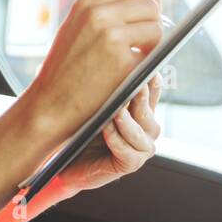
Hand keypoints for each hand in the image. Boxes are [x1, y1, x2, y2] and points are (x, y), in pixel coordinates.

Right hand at [18, 0, 165, 146]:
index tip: (150, 10)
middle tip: (146, 38)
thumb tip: (144, 1)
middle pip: (150, 3)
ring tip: (135, 57)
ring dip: (153, 44)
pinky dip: (147, 64)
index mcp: (86, 2)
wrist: (50, 104)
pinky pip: (153, 55)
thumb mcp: (76, 27)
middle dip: (154, 21)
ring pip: (156, 28)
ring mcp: (112, 37)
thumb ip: (104, 10)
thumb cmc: (64, 70)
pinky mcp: (123, 62)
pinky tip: (128, 73)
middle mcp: (99, 14)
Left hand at [54, 72, 162, 193]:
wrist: (69, 163)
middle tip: (131, 85)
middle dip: (138, 97)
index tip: (144, 66)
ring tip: (115, 111)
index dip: (150, 78)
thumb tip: (111, 57)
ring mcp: (142, 147)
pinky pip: (127, 150)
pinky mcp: (132, 164)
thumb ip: (109, 87)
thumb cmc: (82, 130)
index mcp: (142, 110)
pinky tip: (106, 130)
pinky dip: (116, 139)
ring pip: (140, 131)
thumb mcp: (96, 104)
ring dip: (126, 120)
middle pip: (147, 109)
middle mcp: (148, 128)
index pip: (152, 89)